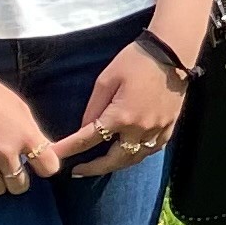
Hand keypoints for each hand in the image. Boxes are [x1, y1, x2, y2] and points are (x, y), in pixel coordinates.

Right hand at [0, 69, 57, 195]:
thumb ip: (33, 134)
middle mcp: (5, 151)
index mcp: (25, 135)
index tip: (37, 164)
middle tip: (10, 168)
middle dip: (18, 179)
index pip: (49, 168)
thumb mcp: (20, 109)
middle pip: (20, 186)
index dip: (44, 167)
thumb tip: (46, 153)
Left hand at [56, 39, 188, 177]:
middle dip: (93, 168)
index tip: (53, 156)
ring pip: (134, 159)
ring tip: (102, 165)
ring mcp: (157, 130)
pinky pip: (152, 150)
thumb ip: (93, 107)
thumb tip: (86, 128)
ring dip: (116, 164)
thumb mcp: (106, 80)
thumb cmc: (135, 61)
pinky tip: (129, 153)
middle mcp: (139, 129)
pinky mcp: (169, 126)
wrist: (172, 52)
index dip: (68, 150)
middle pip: (114, 160)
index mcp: (121, 116)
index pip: (88, 140)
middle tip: (78, 171)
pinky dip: (137, 155)